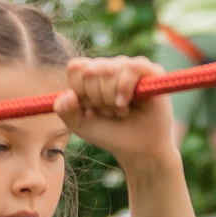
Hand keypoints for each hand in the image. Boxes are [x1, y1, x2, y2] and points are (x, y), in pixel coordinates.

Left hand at [56, 56, 174, 167]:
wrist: (137, 150)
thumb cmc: (110, 134)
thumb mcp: (80, 125)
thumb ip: (64, 110)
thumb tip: (68, 94)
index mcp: (92, 74)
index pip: (76, 67)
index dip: (80, 91)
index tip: (90, 107)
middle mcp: (111, 66)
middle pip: (91, 71)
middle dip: (97, 99)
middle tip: (109, 112)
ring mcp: (130, 67)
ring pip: (109, 70)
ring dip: (111, 100)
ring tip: (121, 111)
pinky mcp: (151, 71)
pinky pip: (131, 68)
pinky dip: (124, 89)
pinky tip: (125, 105)